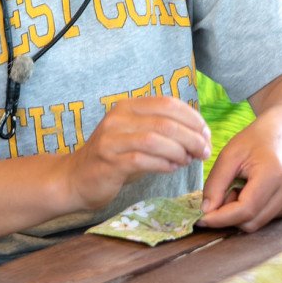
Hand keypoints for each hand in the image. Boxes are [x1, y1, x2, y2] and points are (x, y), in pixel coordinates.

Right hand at [64, 96, 209, 209]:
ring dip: (179, 151)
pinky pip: (143, 159)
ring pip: (156, 140)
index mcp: (128, 106)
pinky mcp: (109, 161)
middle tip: (204, 152)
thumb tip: (200, 136)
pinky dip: (163, 164)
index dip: (192, 118)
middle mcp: (118, 118)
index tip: (206, 134)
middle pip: (166, 122)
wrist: (75, 178)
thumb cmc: (115, 158)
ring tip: (188, 161)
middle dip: (192, 137)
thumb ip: (164, 131)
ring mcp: (112, 139)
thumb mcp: (138, 136)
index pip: (168, 103)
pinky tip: (172, 168)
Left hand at [198, 117, 281, 231]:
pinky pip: (264, 220)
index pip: (246, 209)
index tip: (201, 219)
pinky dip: (250, 213)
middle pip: (251, 222)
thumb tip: (206, 212)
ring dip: (239, 214)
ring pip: (257, 224)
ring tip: (238, 189)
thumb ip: (215, 184)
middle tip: (223, 193)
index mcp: (274, 174)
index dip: (221, 218)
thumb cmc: (253, 141)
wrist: (280, 135)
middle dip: (229, 215)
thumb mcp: (228, 156)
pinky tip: (250, 193)